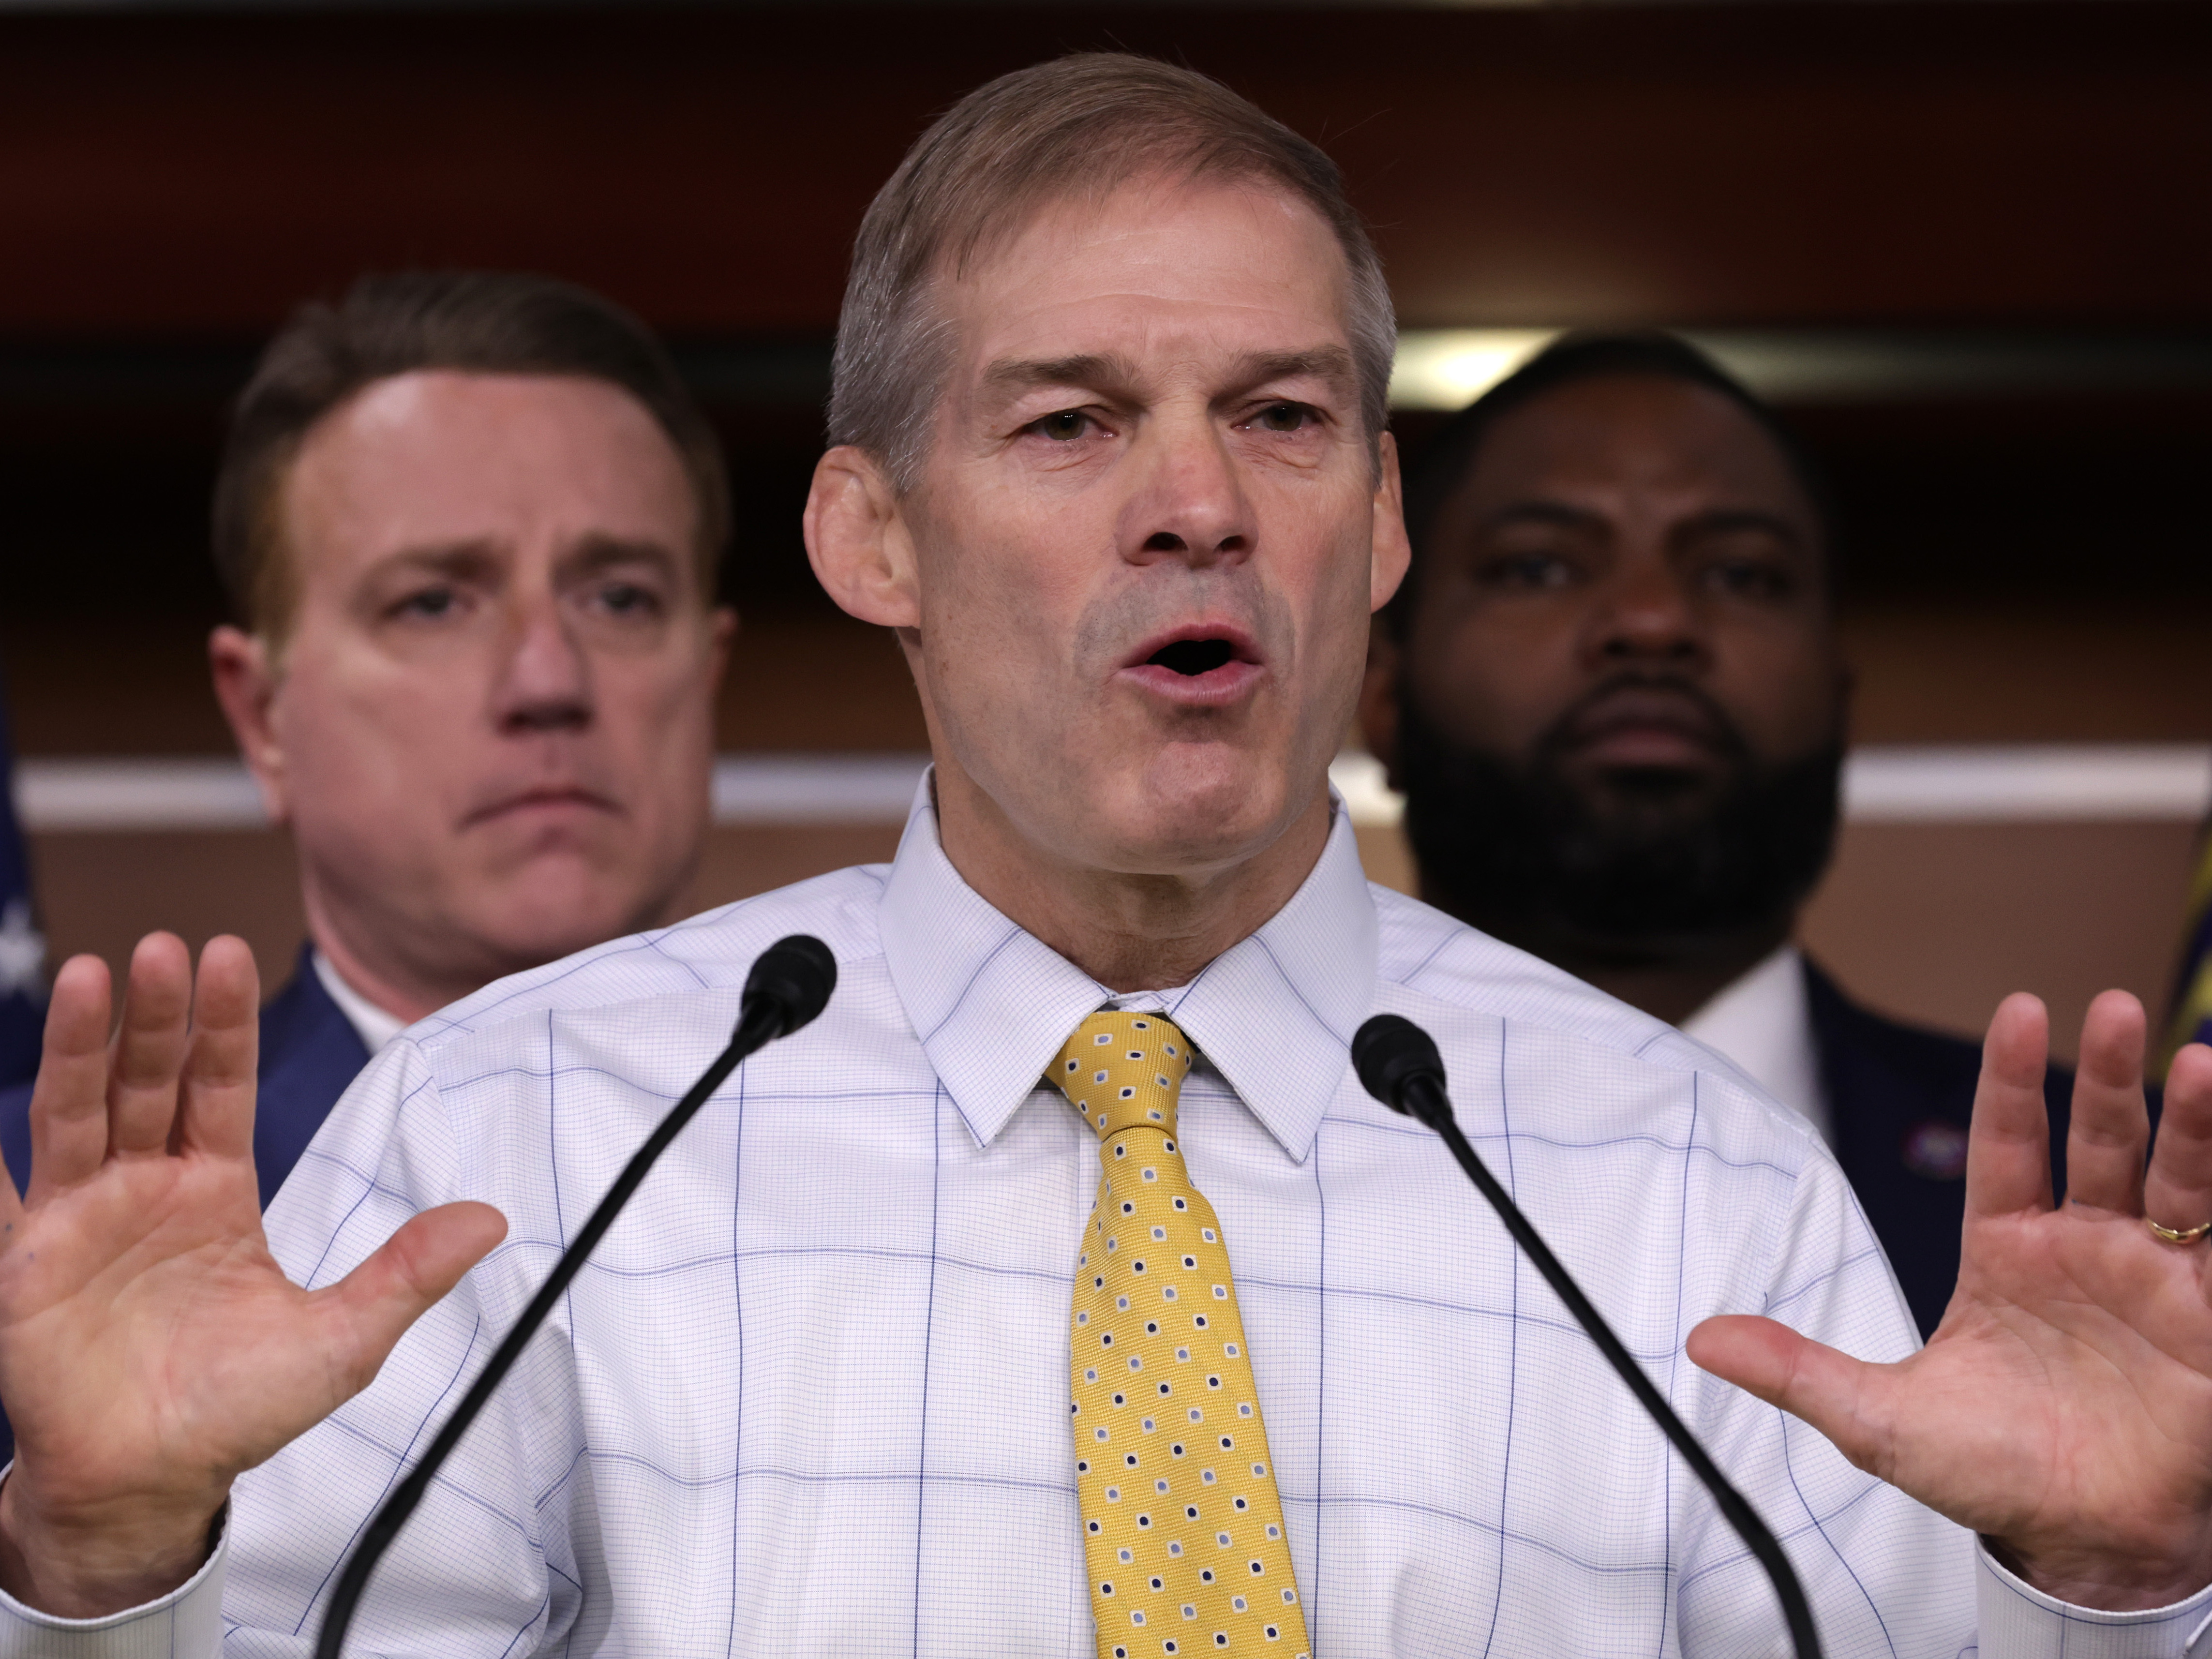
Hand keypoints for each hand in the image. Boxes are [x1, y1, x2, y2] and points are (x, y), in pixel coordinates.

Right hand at [0, 934, 504, 1617]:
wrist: (157, 1482)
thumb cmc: (240, 1408)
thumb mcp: (342, 1337)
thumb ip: (407, 1271)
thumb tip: (492, 1220)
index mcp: (214, 1189)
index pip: (218, 1085)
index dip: (223, 1023)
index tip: (228, 954)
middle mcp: (144, 1187)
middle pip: (148, 1079)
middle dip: (156, 1015)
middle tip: (160, 947)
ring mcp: (79, 1218)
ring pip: (76, 1111)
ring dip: (77, 1045)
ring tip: (85, 974)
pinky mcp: (24, 1262)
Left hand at [1689, 989, 2211, 1610]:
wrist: (2076, 1544)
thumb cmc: (1985, 1473)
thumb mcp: (1878, 1419)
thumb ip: (1797, 1371)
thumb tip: (1699, 1339)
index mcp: (2008, 1250)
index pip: (2006, 1144)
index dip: (2010, 1080)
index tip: (2019, 1010)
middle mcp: (2085, 1248)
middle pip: (2098, 1141)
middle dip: (2109, 1077)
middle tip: (2117, 1007)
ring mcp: (2155, 1280)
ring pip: (2177, 1180)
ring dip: (2191, 1123)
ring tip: (2198, 1061)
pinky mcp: (2210, 1321)